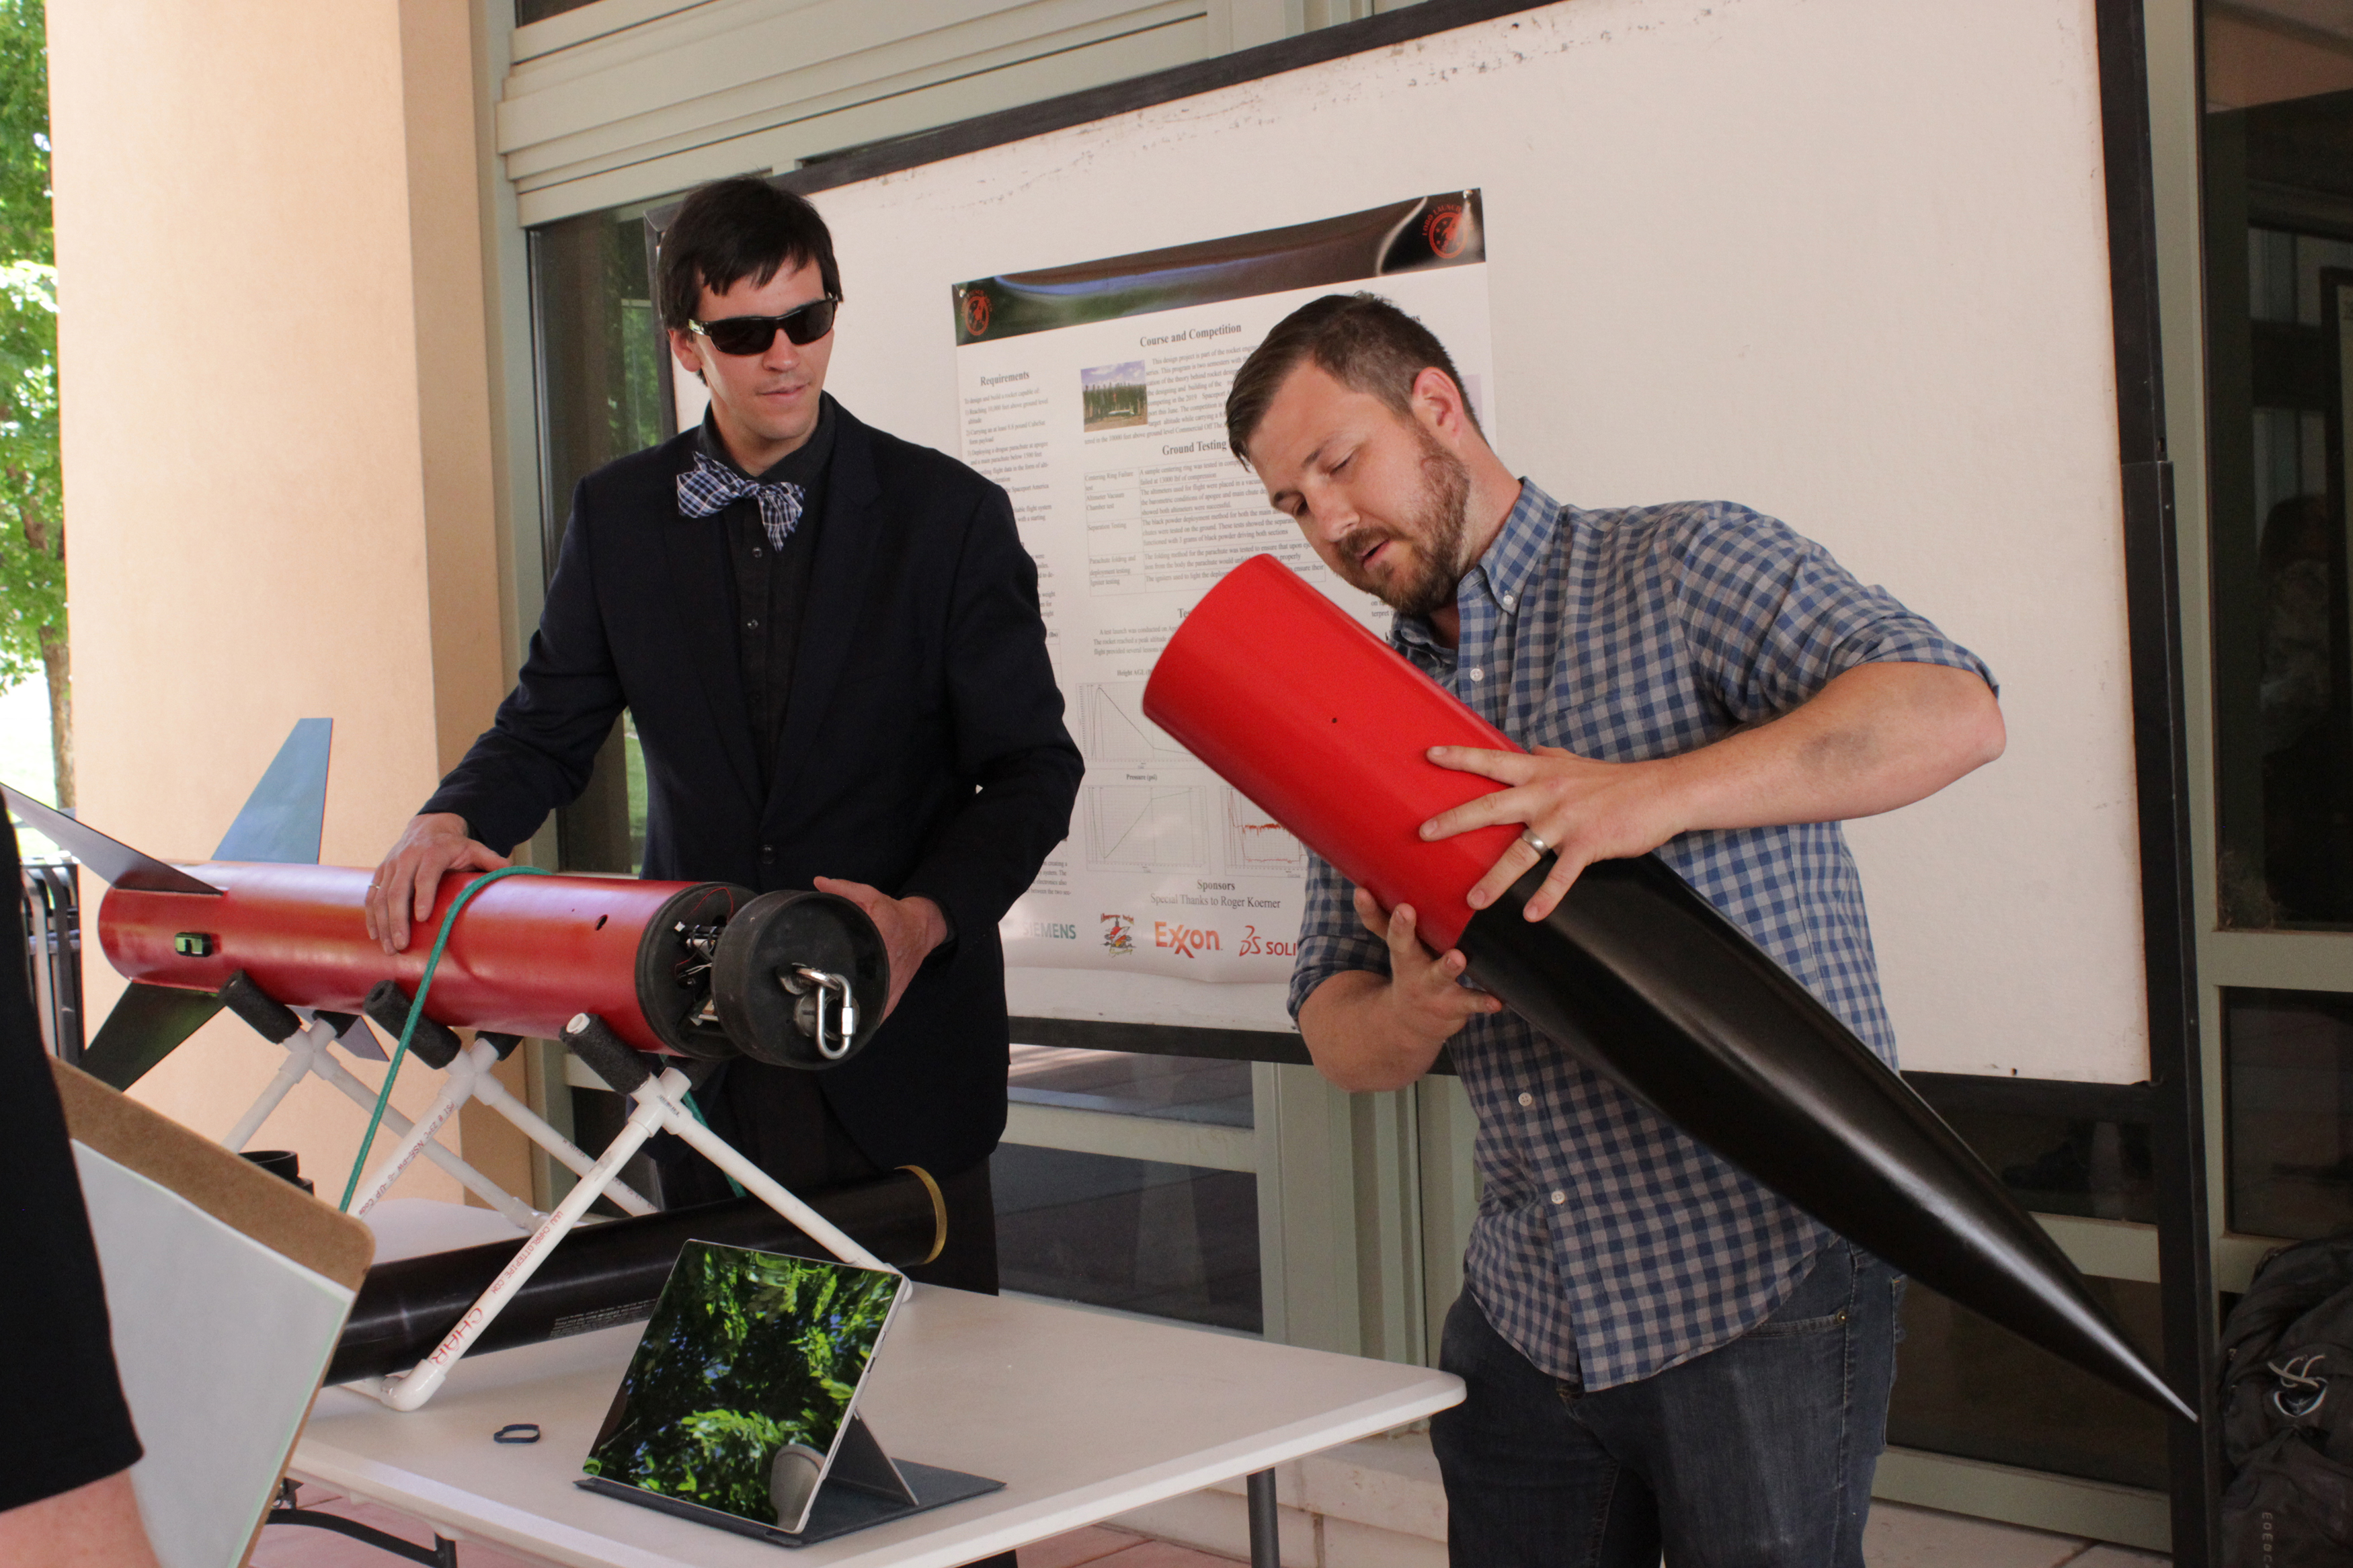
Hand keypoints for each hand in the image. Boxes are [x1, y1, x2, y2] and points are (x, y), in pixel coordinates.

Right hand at [365, 813, 509, 953]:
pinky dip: (372, 916)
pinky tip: (376, 935)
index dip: (423, 895)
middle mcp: (407, 858)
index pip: (425, 875)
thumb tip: (511, 873)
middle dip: (398, 920)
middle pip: (397, 890)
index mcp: (432, 852)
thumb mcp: (474, 848)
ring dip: (383, 924)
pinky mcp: (380, 872)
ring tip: (389, 948)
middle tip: (401, 945)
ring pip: (380, 896)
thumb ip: (491, 860)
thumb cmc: (454, 845)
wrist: (427, 828)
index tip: (422, 918)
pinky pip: (371, 896)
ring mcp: (390, 866)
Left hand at [813, 877, 947, 1023]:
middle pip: (852, 995)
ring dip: (845, 1019)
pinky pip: (874, 1017)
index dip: (829, 976)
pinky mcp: (893, 998)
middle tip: (809, 1006)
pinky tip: (844, 1029)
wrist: (921, 929)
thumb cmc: (894, 914)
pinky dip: (860, 1023)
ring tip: (822, 1023)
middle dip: (830, 1002)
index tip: (811, 984)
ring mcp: (889, 989)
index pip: (851, 963)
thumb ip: (844, 890)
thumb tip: (818, 883)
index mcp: (876, 943)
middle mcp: (883, 971)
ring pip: (864, 1014)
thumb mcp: (870, 897)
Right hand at [1356, 887, 1501, 1047]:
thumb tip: (1373, 879)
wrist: (1412, 1024)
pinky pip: (1469, 1003)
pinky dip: (1483, 1002)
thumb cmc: (1412, 972)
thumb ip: (1392, 919)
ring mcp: (1431, 988)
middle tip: (1404, 910)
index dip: (1370, 909)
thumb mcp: (1400, 949)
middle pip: (1401, 947)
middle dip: (1402, 929)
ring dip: (1447, 966)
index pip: (1379, 926)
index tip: (1362, 891)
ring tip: (1456, 957)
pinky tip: (1497, 1001)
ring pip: (1438, 976)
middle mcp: (1410, 968)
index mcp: (1399, 949)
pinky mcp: (1453, 1006)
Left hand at [1418, 745, 1681, 921]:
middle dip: (1455, 820)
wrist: (1664, 790)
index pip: (1492, 761)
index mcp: (1541, 773)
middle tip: (1424, 832)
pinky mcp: (1589, 844)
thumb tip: (1532, 750)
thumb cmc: (1619, 780)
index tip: (1430, 756)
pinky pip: (1562, 876)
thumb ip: (1551, 759)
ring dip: (1495, 879)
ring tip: (1473, 900)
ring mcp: (1566, 820)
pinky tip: (1531, 915)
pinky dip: (1547, 897)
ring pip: (1521, 852)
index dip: (1460, 758)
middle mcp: (1547, 794)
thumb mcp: (1578, 764)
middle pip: (1491, 807)